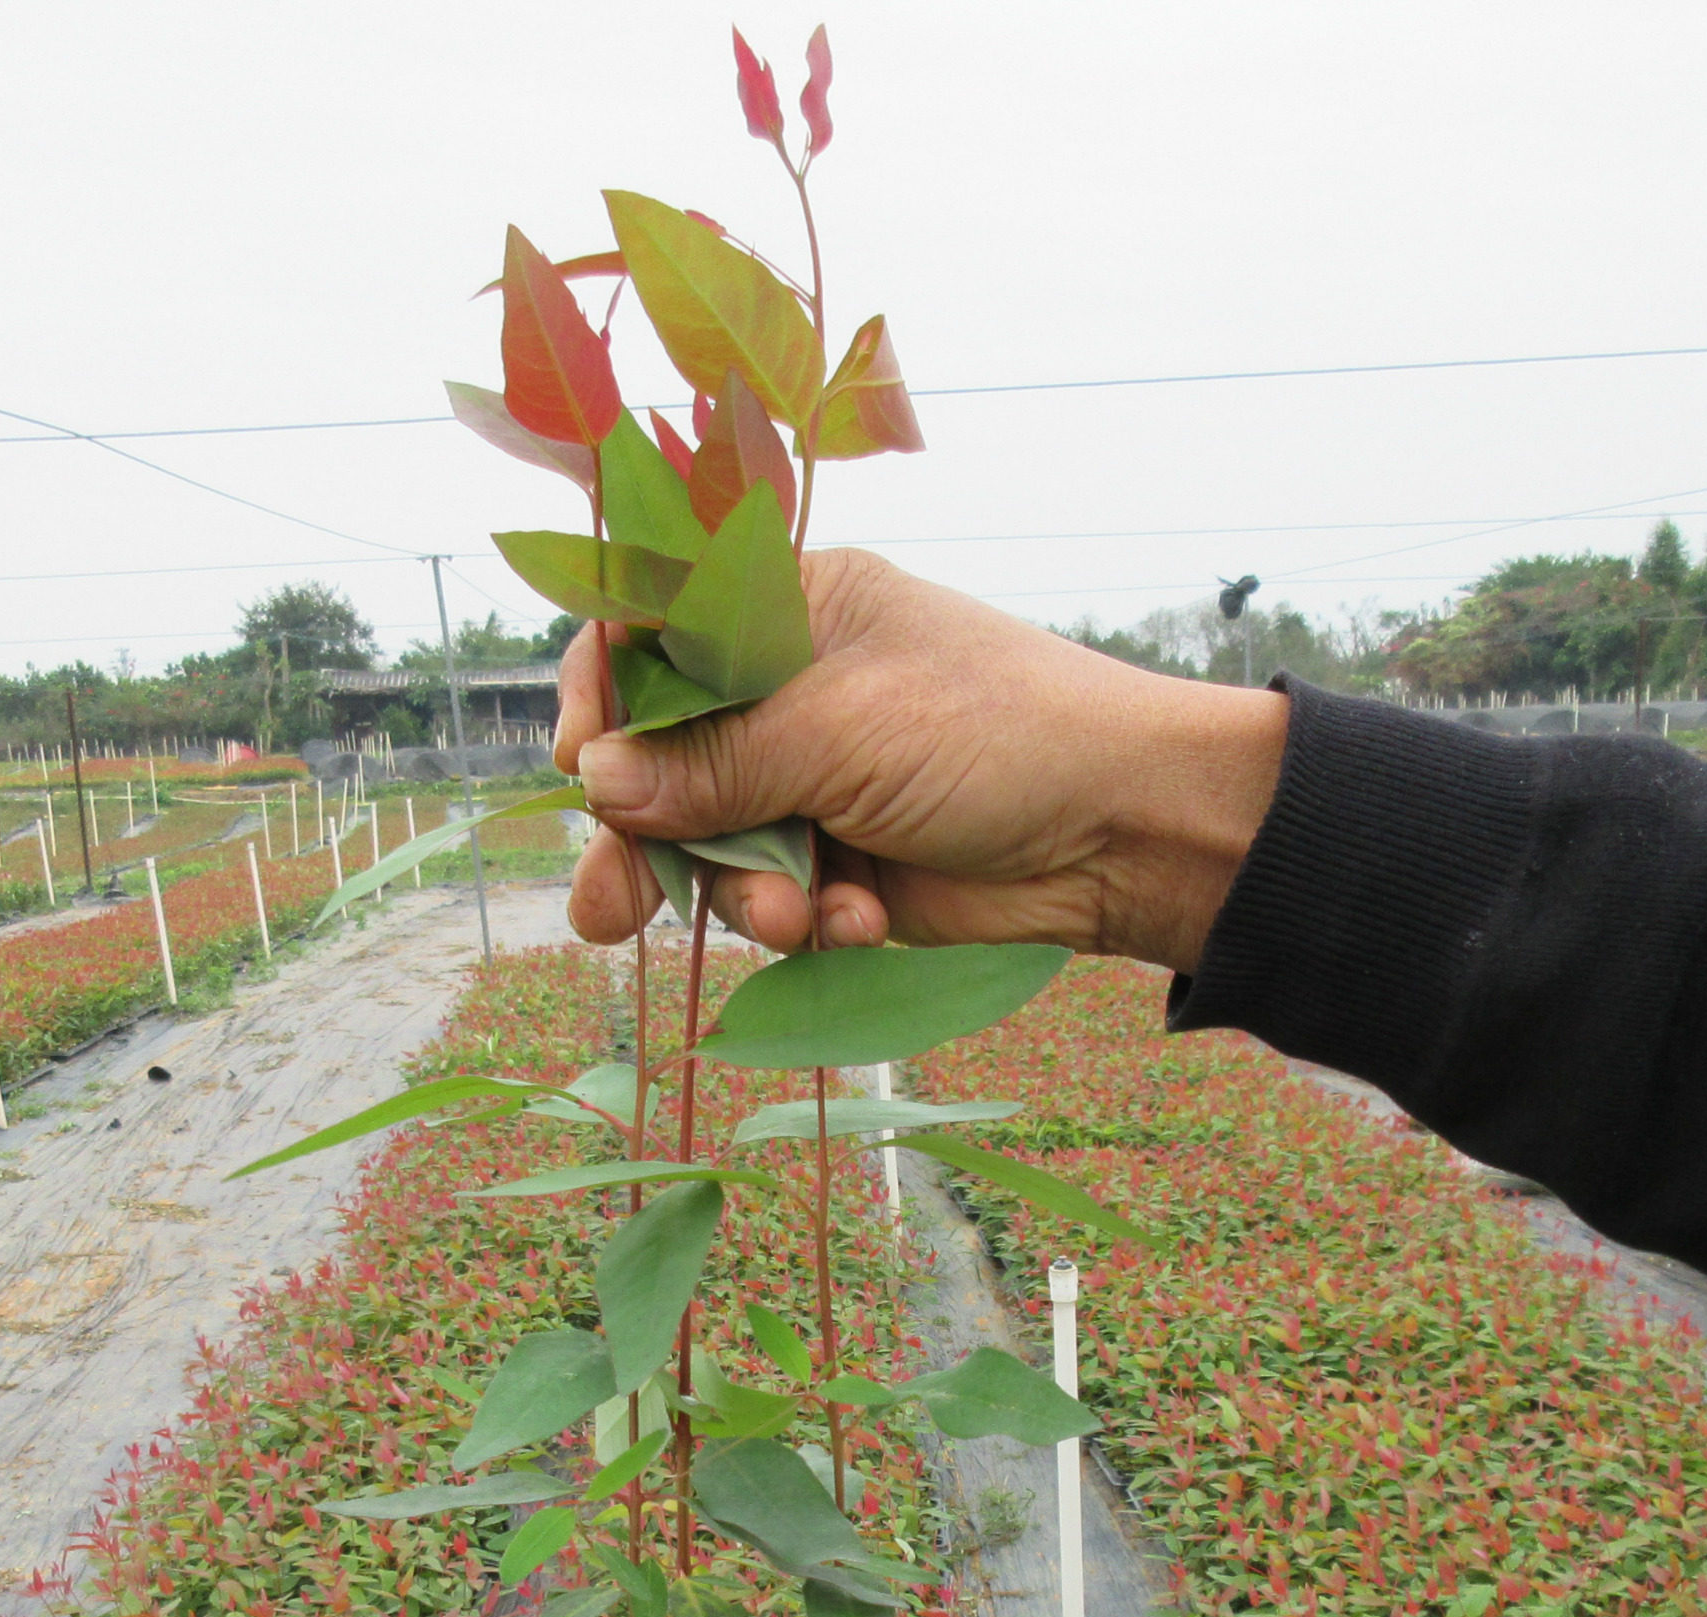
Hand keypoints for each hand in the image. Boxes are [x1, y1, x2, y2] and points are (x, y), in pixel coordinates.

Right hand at [554, 550, 1289, 969]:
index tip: (584, 762)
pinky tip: (858, 921)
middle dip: (640, 839)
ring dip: (738, 894)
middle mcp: (785, 689)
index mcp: (787, 606)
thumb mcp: (846, 729)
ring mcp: (810, 781)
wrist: (1122, 832)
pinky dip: (804, 918)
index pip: (650, 632)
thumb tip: (597, 783)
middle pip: (659, 759)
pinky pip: (771, 899)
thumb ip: (718, 761)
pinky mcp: (838, 863)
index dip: (604, 696)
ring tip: (795, 916)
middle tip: (609, 909)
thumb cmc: (998, 734)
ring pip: (707, 846)